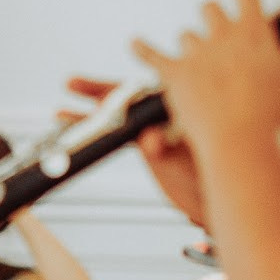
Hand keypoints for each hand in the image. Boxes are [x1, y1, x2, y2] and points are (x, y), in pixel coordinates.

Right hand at [70, 76, 210, 227]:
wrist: (220, 196)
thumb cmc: (215, 175)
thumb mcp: (190, 162)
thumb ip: (169, 149)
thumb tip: (150, 142)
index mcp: (180, 105)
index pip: (145, 90)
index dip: (120, 91)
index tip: (100, 97)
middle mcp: (165, 111)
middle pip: (126, 94)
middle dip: (97, 90)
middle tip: (71, 83)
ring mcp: (153, 125)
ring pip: (116, 111)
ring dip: (88, 110)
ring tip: (60, 112)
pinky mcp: (144, 142)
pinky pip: (115, 131)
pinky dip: (92, 130)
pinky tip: (69, 126)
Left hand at [134, 0, 279, 155]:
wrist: (241, 139)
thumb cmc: (274, 116)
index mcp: (255, 31)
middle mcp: (223, 34)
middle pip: (210, 8)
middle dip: (213, 14)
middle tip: (218, 27)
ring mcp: (197, 53)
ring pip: (187, 35)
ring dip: (192, 44)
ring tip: (198, 60)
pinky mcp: (174, 74)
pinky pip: (153, 56)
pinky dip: (143, 49)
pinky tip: (134, 43)